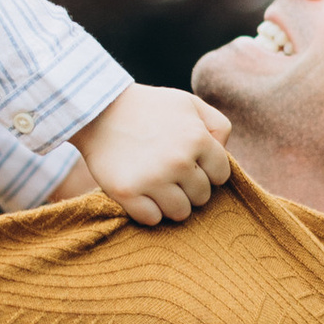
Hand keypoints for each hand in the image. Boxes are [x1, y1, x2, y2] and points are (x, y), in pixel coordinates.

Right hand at [69, 84, 235, 227]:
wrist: (99, 110)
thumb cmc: (149, 108)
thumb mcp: (189, 103)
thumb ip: (218, 125)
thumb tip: (225, 153)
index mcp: (198, 139)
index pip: (221, 176)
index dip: (207, 171)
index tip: (190, 164)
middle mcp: (178, 161)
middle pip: (202, 197)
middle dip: (189, 188)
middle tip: (169, 172)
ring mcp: (152, 179)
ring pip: (180, 213)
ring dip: (171, 202)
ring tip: (157, 184)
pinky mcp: (127, 193)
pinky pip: (152, 219)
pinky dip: (148, 211)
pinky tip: (141, 193)